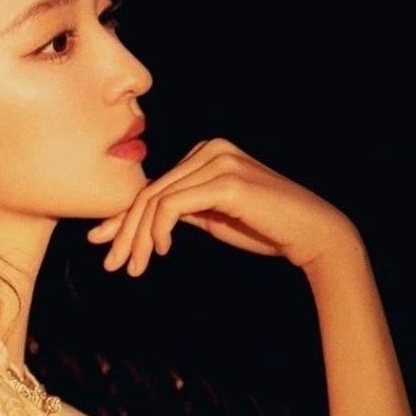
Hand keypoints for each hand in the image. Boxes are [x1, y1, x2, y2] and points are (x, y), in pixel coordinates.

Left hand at [84, 137, 354, 275]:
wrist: (312, 233)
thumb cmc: (266, 229)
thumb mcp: (215, 217)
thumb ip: (185, 210)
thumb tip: (145, 221)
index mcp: (207, 152)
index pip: (155, 185)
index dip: (124, 216)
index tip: (103, 243)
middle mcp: (210, 148)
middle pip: (151, 191)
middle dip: (125, 230)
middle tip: (112, 263)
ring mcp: (218, 160)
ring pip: (157, 199)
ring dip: (138, 236)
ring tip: (133, 266)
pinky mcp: (226, 180)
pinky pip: (174, 205)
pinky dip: (158, 229)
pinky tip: (161, 250)